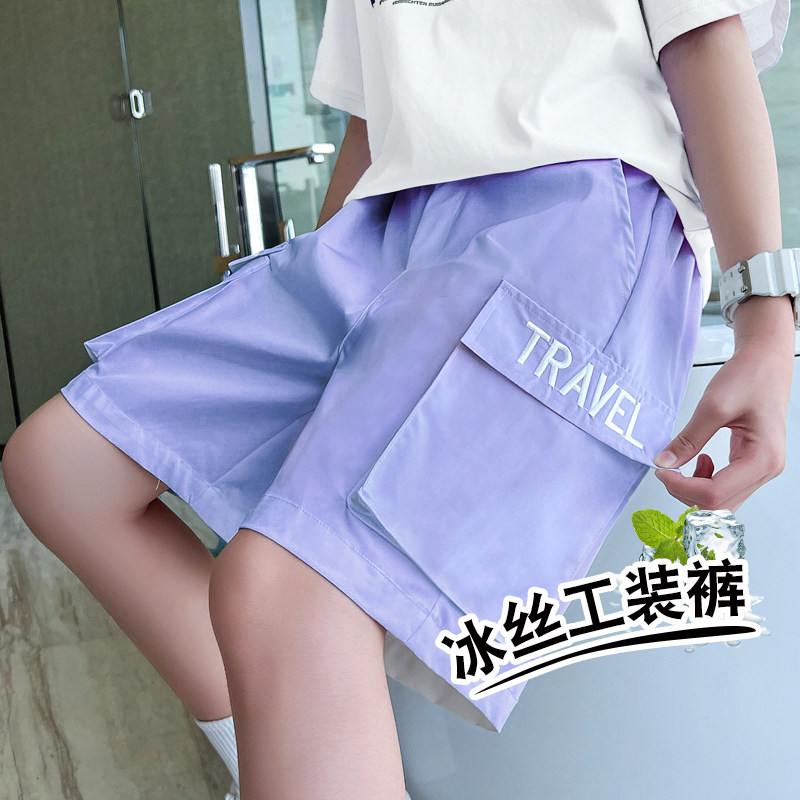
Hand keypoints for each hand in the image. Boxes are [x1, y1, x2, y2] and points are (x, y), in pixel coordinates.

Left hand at [652, 296, 794, 512]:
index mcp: (763, 459)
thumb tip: (664, 463)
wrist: (766, 360)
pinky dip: (706, 480)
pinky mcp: (753, 463)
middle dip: (687, 492)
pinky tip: (700, 459)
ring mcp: (762, 468)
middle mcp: (767, 470)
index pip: (716, 495)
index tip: (661, 471)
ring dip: (696, 488)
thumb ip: (688, 439)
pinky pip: (727, 486)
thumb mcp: (713, 406)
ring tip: (685, 461)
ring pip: (722, 500)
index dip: (682, 488)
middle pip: (719, 505)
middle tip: (667, 470)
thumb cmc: (751, 376)